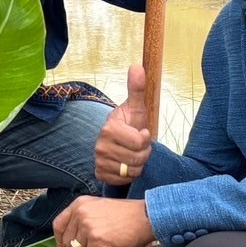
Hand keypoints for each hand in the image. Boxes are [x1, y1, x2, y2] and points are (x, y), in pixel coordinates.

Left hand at [53, 195, 155, 246]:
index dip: (58, 242)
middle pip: (67, 241)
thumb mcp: (100, 210)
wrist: (146, 216)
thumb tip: (74, 242)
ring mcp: (88, 226)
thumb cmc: (128, 215)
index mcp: (80, 204)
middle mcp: (81, 213)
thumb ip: (85, 220)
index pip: (59, 224)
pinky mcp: (97, 239)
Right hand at [96, 64, 152, 186]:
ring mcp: (99, 161)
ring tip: (132, 154)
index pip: (140, 141)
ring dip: (138, 164)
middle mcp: (100, 146)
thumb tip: (137, 66)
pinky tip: (126, 165)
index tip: (141, 133)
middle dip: (143, 153)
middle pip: (138, 158)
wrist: (118, 141)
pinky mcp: (100, 174)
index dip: (146, 139)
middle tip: (138, 146)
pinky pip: (124, 180)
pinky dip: (129, 175)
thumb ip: (137, 89)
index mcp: (109, 129)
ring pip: (133, 170)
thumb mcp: (136, 107)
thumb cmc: (130, 124)